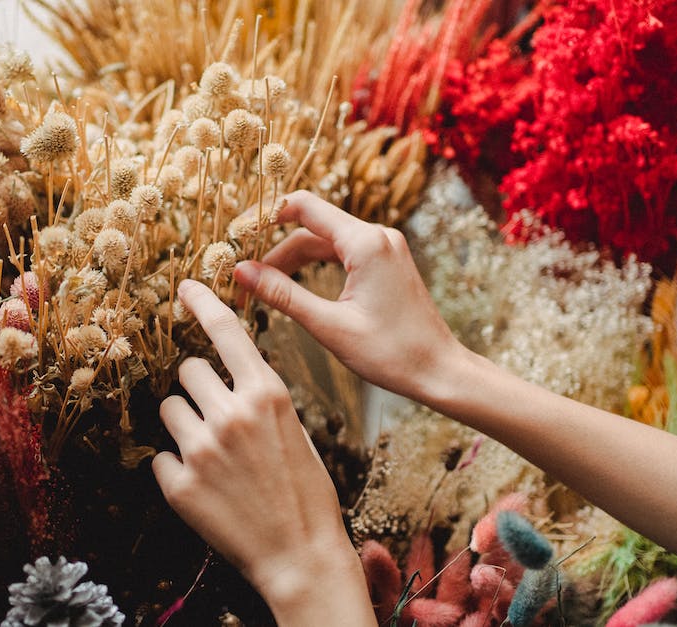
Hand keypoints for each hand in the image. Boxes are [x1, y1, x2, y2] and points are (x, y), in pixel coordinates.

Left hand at [152, 279, 372, 625]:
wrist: (301, 554)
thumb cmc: (306, 492)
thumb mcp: (294, 430)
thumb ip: (258, 397)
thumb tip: (223, 376)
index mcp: (267, 394)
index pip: (227, 332)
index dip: (204, 303)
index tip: (185, 287)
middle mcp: (231, 413)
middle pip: (188, 370)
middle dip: (199, 388)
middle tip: (218, 416)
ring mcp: (201, 449)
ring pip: (168, 408)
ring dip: (185, 424)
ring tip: (213, 455)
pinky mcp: (179, 484)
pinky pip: (160, 455)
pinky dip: (177, 468)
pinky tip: (207, 487)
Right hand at [234, 190, 464, 403]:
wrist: (440, 370)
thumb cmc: (392, 353)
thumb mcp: (329, 326)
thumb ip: (283, 295)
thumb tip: (242, 272)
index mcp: (366, 243)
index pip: (304, 207)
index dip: (265, 216)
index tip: (237, 234)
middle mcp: (378, 235)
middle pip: (312, 227)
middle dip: (276, 251)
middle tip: (244, 278)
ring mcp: (386, 247)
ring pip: (326, 241)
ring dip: (294, 260)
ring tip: (264, 286)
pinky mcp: (388, 262)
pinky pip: (343, 252)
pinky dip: (317, 265)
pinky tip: (296, 286)